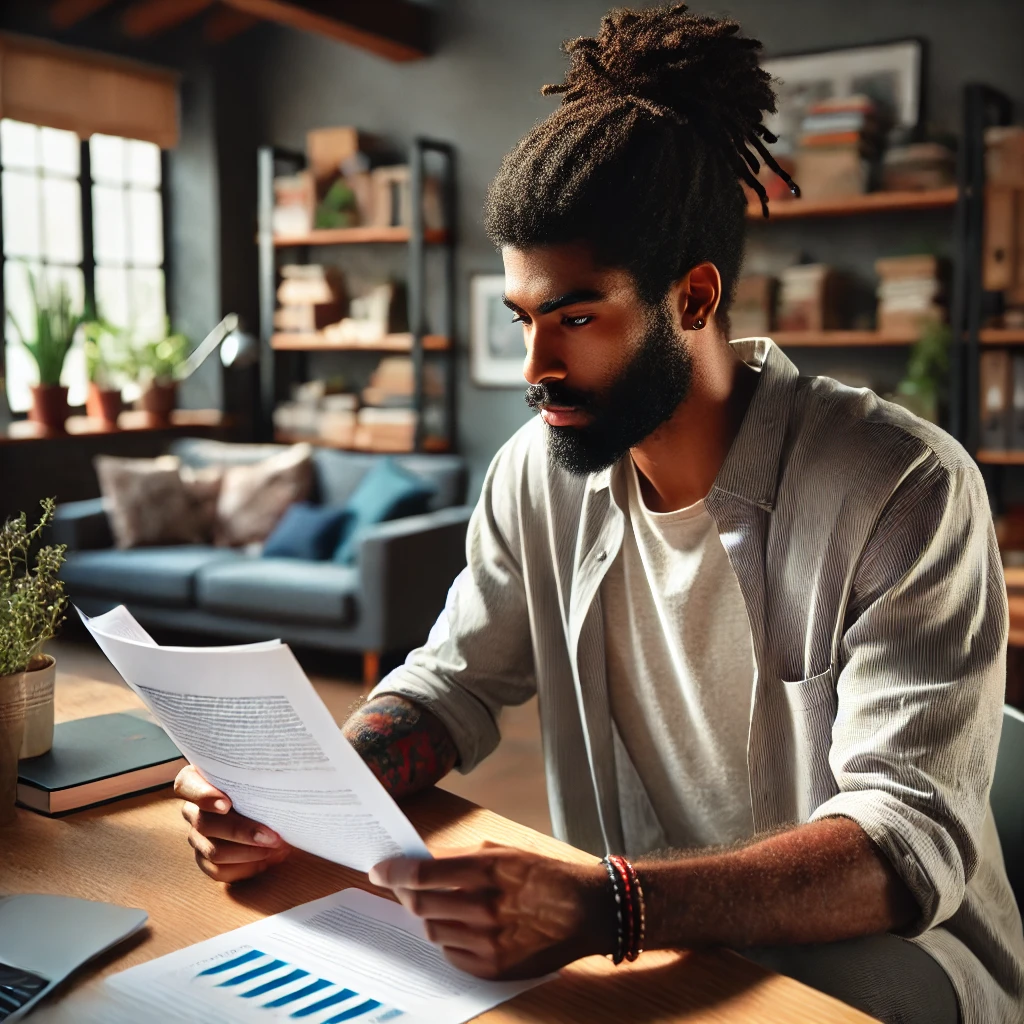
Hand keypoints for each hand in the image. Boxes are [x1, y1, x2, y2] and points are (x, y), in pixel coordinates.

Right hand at [174, 764, 291, 882]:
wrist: (265, 803)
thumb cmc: (258, 781)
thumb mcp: (254, 770)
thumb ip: (256, 770)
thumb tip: (279, 771)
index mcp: (196, 782)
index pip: (186, 785)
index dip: (203, 796)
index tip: (227, 804)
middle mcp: (192, 811)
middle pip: (205, 824)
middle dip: (242, 831)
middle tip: (272, 836)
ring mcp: (197, 838)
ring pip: (214, 851)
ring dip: (248, 852)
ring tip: (276, 847)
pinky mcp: (206, 860)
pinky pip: (219, 871)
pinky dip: (246, 867)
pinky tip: (268, 859)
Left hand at [369, 842, 612, 979]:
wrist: (586, 911)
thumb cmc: (544, 874)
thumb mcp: (504, 851)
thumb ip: (460, 857)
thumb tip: (421, 862)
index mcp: (487, 870)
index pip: (422, 874)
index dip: (393, 872)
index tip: (378, 870)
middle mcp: (484, 907)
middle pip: (420, 904)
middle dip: (405, 893)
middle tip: (402, 886)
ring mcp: (488, 941)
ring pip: (433, 930)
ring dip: (428, 915)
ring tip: (439, 904)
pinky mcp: (494, 967)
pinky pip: (451, 954)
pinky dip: (448, 939)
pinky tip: (461, 926)